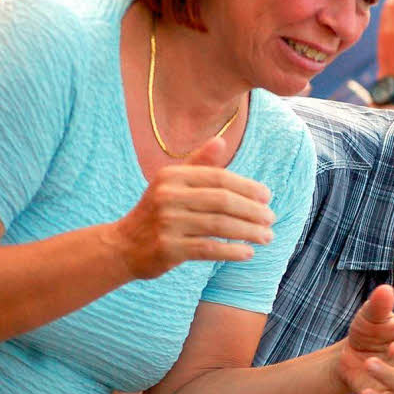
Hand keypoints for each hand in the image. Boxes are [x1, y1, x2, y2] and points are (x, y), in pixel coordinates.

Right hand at [106, 137, 274, 278]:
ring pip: (219, 225)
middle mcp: (168, 196)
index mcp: (172, 176)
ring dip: (249, 232)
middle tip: (271, 219)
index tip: (267, 197)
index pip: (219, 178)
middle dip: (252, 210)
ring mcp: (167, 223)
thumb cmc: (156, 212)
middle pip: (222, 201)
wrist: (122, 246)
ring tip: (266, 237)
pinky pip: (208, 248)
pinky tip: (248, 253)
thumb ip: (198, 164)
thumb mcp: (172, 183)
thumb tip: (221, 140)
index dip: (247, 187)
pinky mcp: (168, 248)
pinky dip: (231, 251)